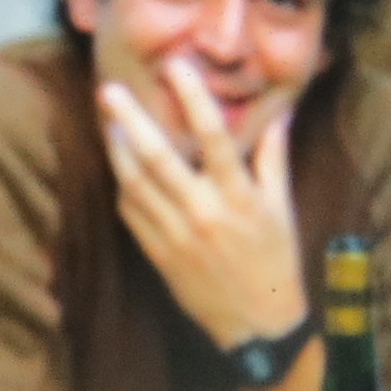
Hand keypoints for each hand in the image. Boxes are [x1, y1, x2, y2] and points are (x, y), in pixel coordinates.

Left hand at [96, 56, 307, 352]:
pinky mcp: (159, 255)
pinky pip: (131, 214)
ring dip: (117, 150)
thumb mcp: (282, 208)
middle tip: (109, 90)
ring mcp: (177, 235)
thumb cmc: (276, 261)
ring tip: (107, 121)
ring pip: (135, 184)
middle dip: (130, 120)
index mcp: (239, 197)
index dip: (193, 97)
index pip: (213, 136)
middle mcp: (204, 213)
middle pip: (158, 157)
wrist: (257, 324)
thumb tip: (282, 112)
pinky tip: (119, 165)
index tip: (176, 66)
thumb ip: (275, 158)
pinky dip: (122, 186)